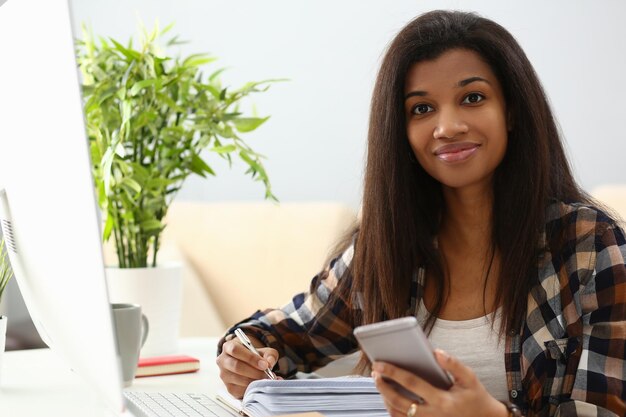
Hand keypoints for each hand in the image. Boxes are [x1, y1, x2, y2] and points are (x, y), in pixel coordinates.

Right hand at [216, 335, 280, 397]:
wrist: (250, 366)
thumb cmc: (255, 356)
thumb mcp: (264, 351)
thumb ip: (269, 355)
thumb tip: (269, 363)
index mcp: (228, 346)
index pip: (235, 350)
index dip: (250, 358)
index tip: (264, 364)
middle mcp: (223, 360)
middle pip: (236, 366)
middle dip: (254, 371)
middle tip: (267, 374)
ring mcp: (224, 375)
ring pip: (238, 379)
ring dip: (254, 380)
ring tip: (265, 380)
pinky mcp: (229, 388)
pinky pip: (240, 390)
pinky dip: (251, 388)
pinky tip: (259, 385)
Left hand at [371, 349, 507, 416]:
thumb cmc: (475, 397)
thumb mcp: (470, 378)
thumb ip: (453, 364)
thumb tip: (436, 352)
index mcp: (442, 401)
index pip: (411, 384)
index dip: (393, 372)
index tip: (379, 364)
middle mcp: (433, 415)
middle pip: (399, 402)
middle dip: (383, 387)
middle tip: (374, 373)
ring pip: (398, 415)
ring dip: (385, 399)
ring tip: (380, 382)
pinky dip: (393, 410)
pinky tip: (388, 397)